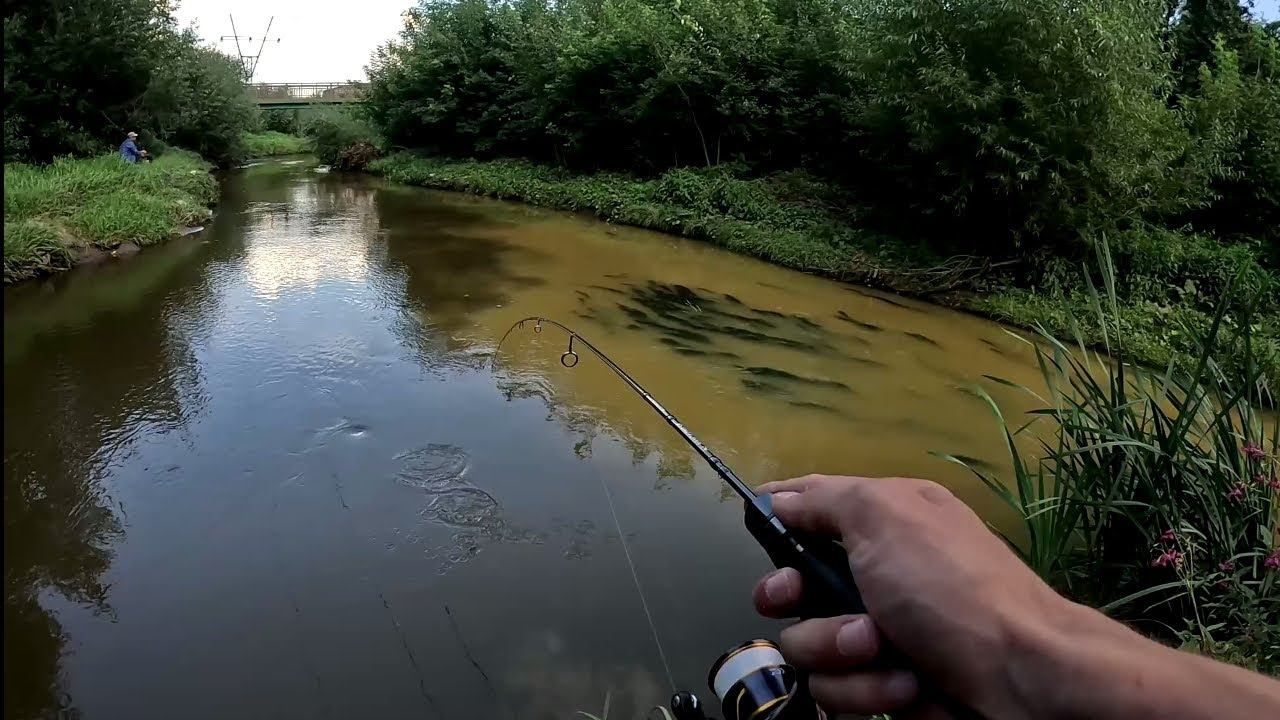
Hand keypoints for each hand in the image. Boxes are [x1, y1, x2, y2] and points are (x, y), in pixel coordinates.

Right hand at [751, 475, 1068, 717]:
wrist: (1024, 680)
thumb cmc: (952, 588)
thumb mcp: (884, 516)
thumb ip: (823, 499)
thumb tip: (779, 496)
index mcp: (886, 521)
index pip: (812, 507)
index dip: (778, 518)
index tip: (757, 529)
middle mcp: (881, 574)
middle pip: (795, 587)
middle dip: (801, 603)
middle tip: (808, 602)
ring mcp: (883, 634)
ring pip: (809, 646)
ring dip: (841, 654)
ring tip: (887, 654)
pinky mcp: (885, 686)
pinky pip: (839, 690)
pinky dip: (868, 691)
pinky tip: (907, 688)